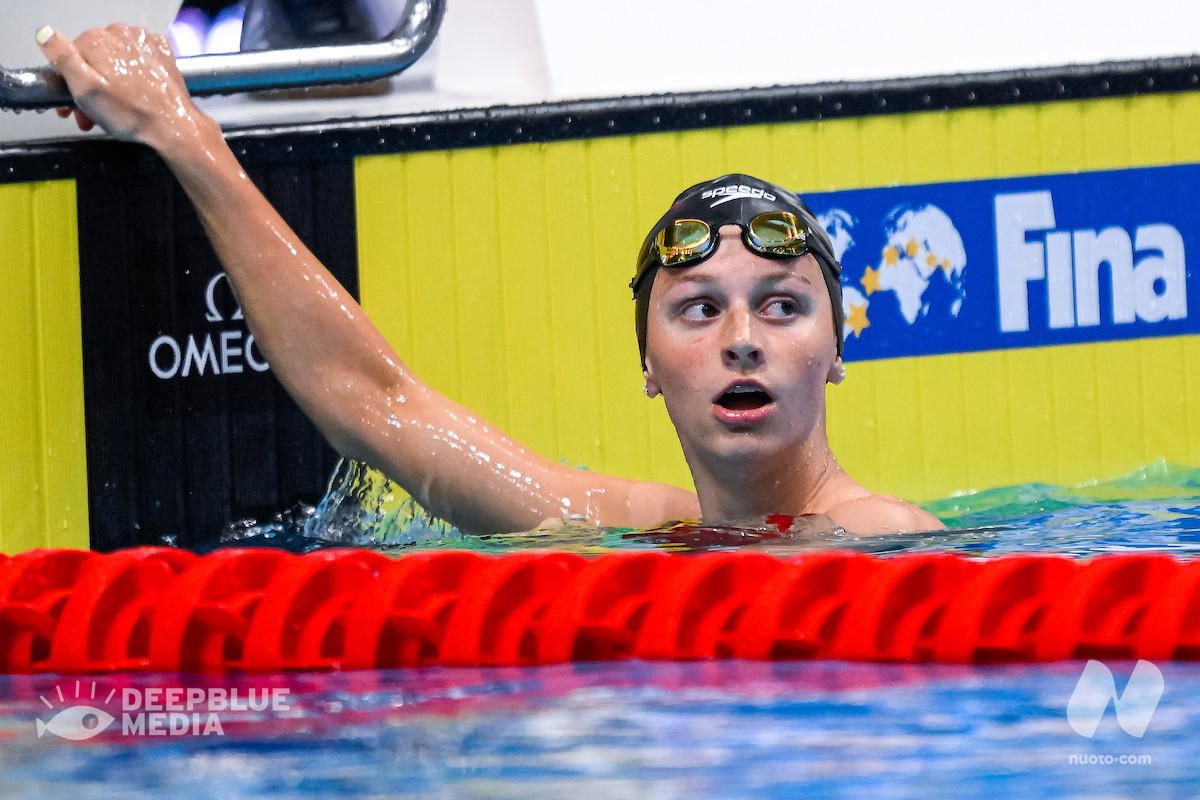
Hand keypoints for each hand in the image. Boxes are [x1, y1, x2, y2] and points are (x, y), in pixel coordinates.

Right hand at [36, 23, 197, 145]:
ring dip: (110, 82)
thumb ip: (62, 58)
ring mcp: (143, 42)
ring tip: (114, 109)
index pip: (70, 56)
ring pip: (115, 60)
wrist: (173, 126)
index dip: (69, 82)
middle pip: (93, 58)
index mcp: (97, 41)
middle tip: (93, 112)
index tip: (74, 101)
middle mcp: (121, 35)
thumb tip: (45, 34)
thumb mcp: (85, 90)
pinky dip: (132, 74)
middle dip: (90, 85)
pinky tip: (134, 94)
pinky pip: (137, 60)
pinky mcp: (160, 52)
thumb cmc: (134, 114)